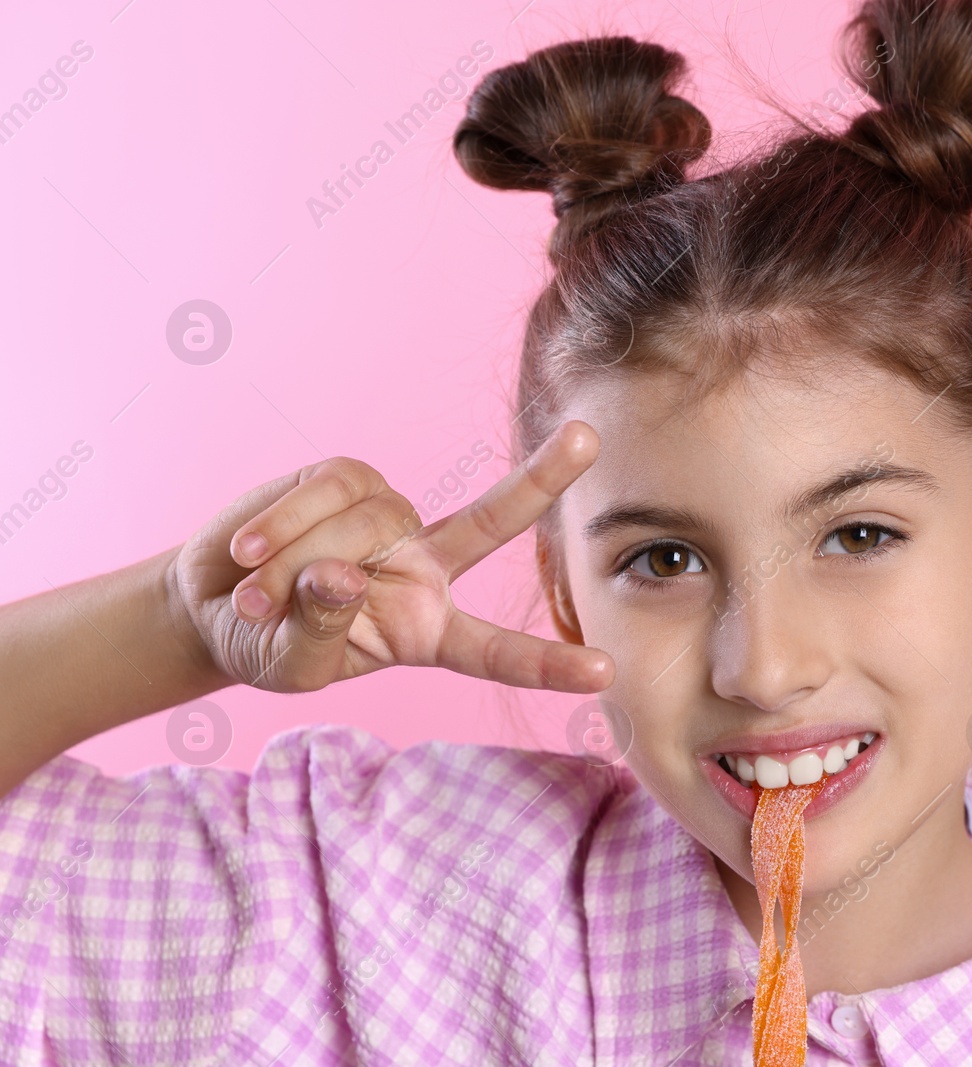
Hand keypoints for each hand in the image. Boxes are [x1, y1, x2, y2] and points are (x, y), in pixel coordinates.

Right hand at [166, 421, 612, 693]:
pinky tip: (245, 551)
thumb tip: (342, 577)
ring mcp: (389, 520)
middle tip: (589, 437)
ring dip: (295, 563)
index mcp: (429, 630)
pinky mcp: (345, 480)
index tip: (606, 672)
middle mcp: (425, 567)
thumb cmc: (264, 647)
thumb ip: (320, 630)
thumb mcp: (290, 665)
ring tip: (253, 599)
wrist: (211, 604)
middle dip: (541, 478)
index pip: (496, 650)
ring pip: (366, 521)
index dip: (547, 664)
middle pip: (490, 520)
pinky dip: (281, 522)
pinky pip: (326, 489)